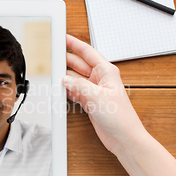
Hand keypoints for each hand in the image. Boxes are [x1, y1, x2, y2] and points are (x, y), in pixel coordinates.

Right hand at [62, 34, 145, 154]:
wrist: (124, 138)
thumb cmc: (120, 117)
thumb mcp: (97, 96)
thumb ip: (79, 85)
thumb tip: (65, 79)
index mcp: (106, 71)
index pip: (87, 52)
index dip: (74, 43)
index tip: (63, 37)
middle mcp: (100, 79)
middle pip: (78, 64)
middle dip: (65, 60)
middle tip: (52, 55)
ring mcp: (95, 91)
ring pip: (75, 78)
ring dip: (64, 77)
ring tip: (51, 72)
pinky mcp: (90, 102)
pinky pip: (75, 91)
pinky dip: (66, 90)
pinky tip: (59, 89)